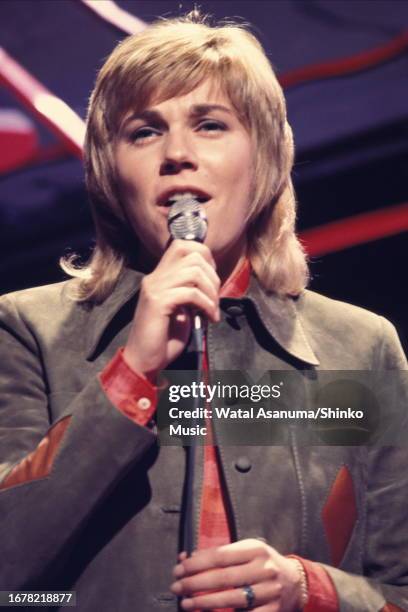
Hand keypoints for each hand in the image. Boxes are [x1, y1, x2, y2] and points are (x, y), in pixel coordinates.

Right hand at [124, 240, 220, 377]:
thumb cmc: (163, 338)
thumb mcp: (181, 308)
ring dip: (211, 292)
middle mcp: (155, 277)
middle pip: (192, 254)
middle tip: (215, 298)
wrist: (144, 360)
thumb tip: (212, 280)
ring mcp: (155, 288)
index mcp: (159, 276)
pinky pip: (191, 293)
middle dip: (213, 275)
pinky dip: (207, 305)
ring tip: (213, 310)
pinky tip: (209, 318)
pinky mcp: (158, 302)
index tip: (212, 280)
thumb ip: (190, 290)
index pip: (183, 245)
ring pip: (194, 272)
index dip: (205, 256)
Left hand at [170, 539, 302, 610]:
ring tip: (186, 603)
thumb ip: (220, 554)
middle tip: (176, 586)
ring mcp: (269, 591)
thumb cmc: (262, 564)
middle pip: (224, 577)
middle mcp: (264, 569)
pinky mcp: (273, 611)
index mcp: (255, 549)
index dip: (197, 563)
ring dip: (205, 602)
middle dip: (195, 583)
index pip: (220, 556)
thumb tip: (188, 557)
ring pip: (233, 598)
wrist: (295, 582)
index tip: (179, 568)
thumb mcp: (246, 551)